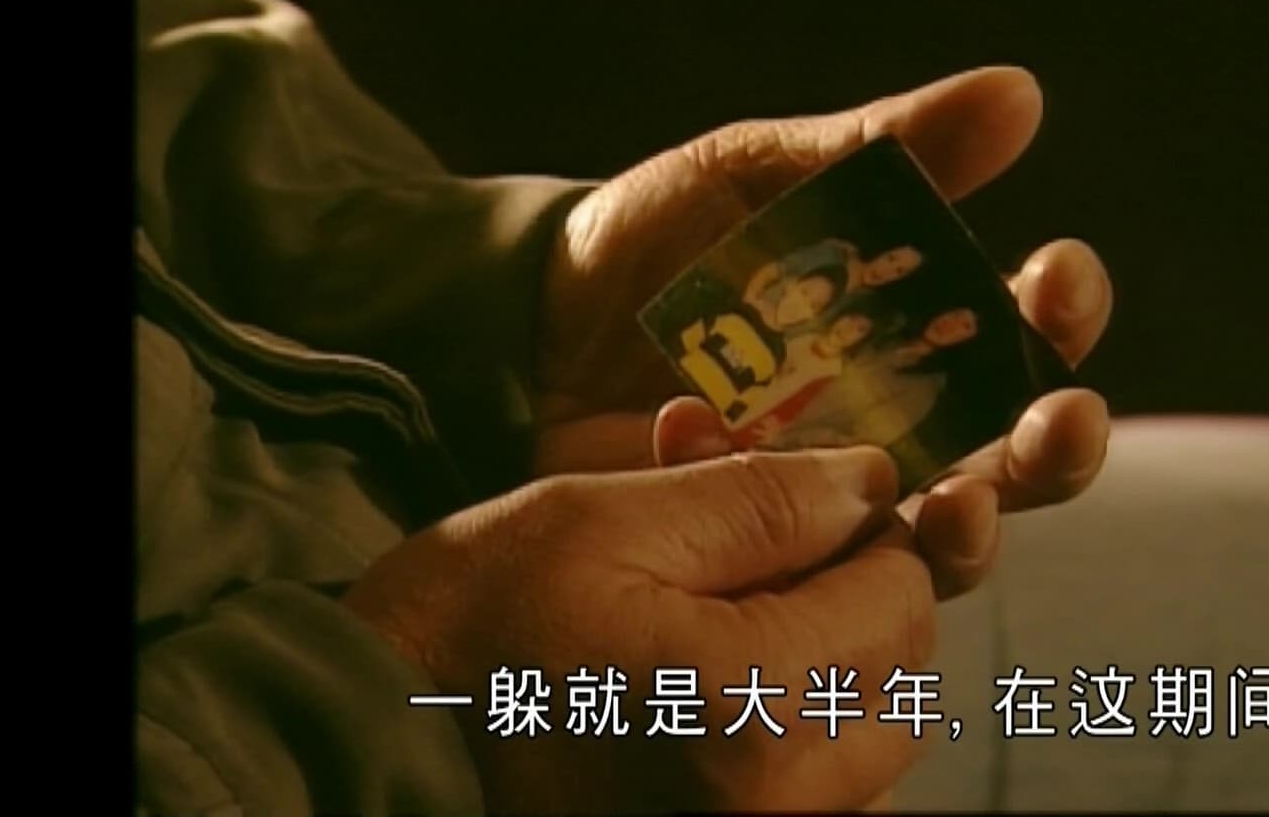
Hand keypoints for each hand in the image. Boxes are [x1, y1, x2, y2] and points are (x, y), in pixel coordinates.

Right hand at [344, 446, 934, 812]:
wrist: (367, 745)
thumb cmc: (468, 624)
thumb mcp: (602, 520)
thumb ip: (758, 499)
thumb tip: (870, 484)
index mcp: (752, 702)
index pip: (901, 597)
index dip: (865, 532)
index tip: (804, 502)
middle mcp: (780, 799)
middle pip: (900, 679)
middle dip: (855, 600)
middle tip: (766, 553)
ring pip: (864, 740)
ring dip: (827, 661)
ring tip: (727, 608)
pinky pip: (813, 788)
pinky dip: (789, 723)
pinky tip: (711, 674)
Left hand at [525, 68, 1114, 597]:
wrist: (515, 332)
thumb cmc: (651, 244)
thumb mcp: (755, 177)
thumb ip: (876, 147)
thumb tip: (1019, 93)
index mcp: (916, 325)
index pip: (1028, 324)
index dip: (1063, 305)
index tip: (1056, 275)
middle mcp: (902, 425)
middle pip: (1020, 452)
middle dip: (1059, 442)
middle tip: (1061, 418)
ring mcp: (837, 503)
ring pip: (948, 540)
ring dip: (975, 529)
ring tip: (958, 505)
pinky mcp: (765, 564)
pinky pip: (815, 578)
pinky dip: (796, 539)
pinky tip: (713, 452)